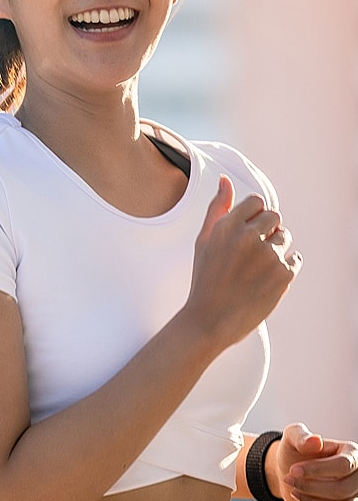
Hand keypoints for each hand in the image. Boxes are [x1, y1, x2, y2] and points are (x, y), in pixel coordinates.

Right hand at [187, 176, 302, 349]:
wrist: (209, 320)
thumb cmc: (205, 279)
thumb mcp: (204, 240)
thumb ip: (217, 208)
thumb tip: (225, 180)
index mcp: (227, 226)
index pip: (257, 202)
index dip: (254, 216)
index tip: (247, 232)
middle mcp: (248, 237)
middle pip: (274, 217)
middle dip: (267, 230)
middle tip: (252, 252)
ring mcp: (268, 256)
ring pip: (285, 237)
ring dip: (276, 248)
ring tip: (257, 269)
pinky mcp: (283, 275)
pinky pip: (295, 259)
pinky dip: (286, 267)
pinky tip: (267, 279)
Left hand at [275, 423, 357, 500]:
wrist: (292, 472)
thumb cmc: (295, 451)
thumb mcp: (292, 436)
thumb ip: (301, 436)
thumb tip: (316, 440)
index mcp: (351, 453)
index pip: (343, 466)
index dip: (317, 470)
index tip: (293, 470)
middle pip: (343, 490)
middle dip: (311, 488)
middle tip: (289, 480)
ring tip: (295, 492)